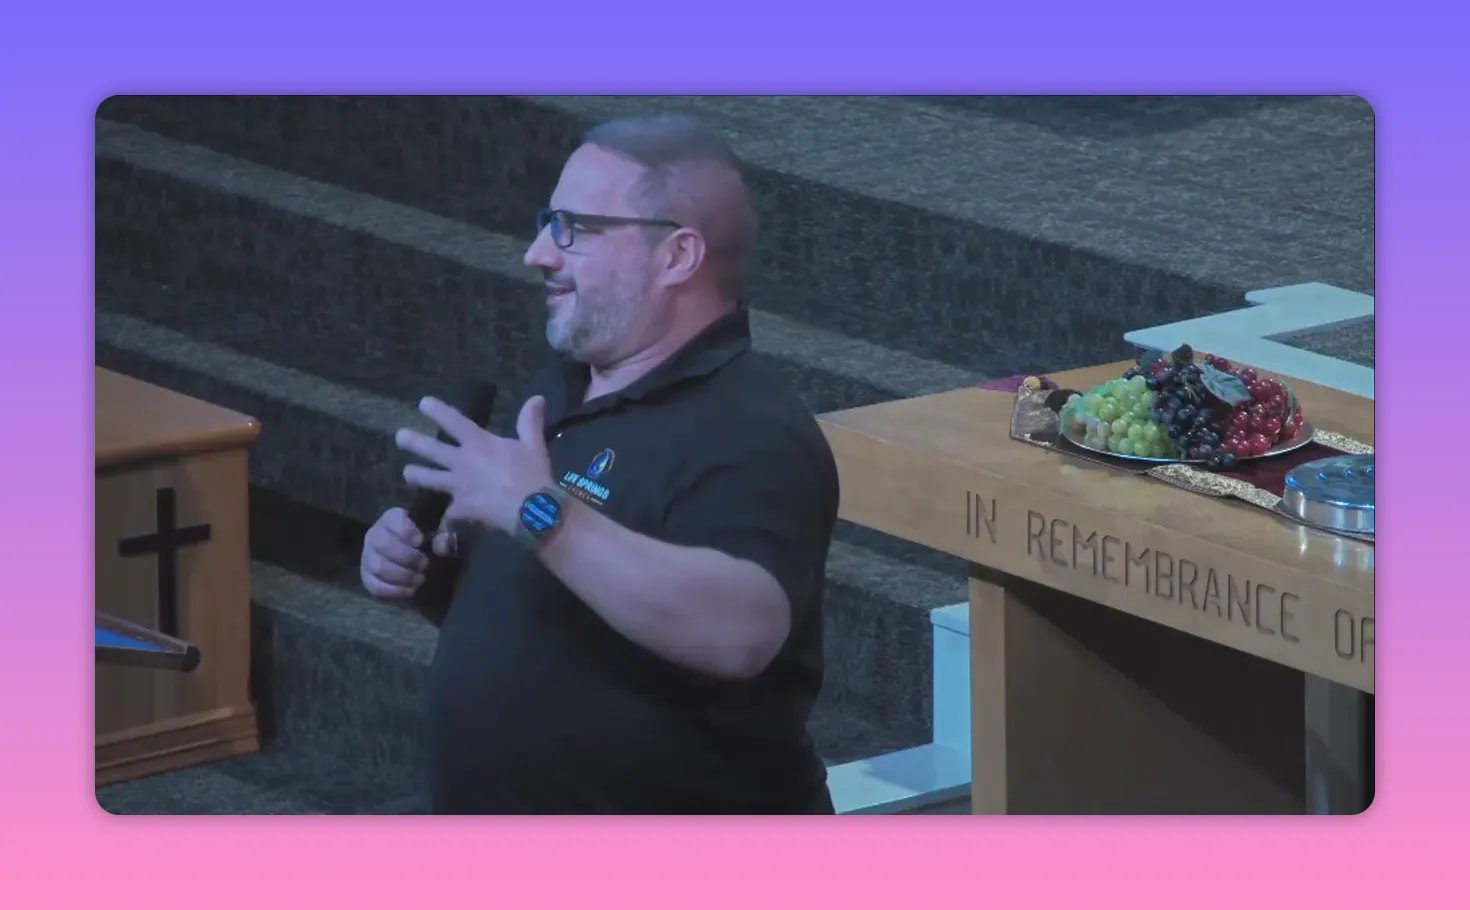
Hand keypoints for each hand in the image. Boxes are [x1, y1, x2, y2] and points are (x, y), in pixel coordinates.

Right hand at [359, 507, 455, 598]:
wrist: (413, 558)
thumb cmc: (426, 541)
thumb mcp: (438, 532)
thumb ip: (444, 534)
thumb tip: (441, 546)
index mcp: (392, 519)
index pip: (393, 519)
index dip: (406, 530)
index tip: (421, 541)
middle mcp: (375, 535)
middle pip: (383, 544)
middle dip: (408, 557)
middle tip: (425, 564)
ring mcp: (368, 556)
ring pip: (378, 566)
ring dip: (402, 576)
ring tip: (420, 579)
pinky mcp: (367, 576)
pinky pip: (374, 585)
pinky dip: (393, 591)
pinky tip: (409, 591)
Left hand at [395, 394, 553, 535]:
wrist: (531, 510)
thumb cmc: (532, 474)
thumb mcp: (533, 444)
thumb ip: (529, 421)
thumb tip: (537, 398)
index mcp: (478, 443)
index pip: (453, 421)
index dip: (437, 411)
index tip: (422, 404)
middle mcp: (462, 462)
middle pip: (432, 450)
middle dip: (414, 442)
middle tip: (399, 437)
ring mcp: (458, 486)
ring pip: (430, 479)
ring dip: (417, 475)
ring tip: (407, 472)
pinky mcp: (461, 508)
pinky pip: (449, 513)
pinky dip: (447, 517)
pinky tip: (443, 521)